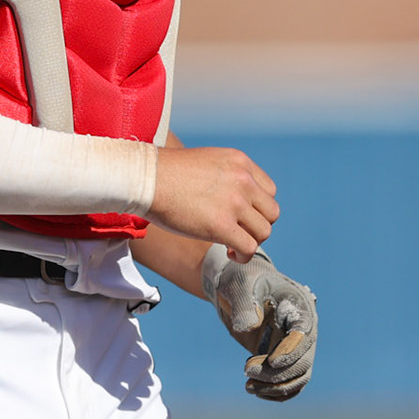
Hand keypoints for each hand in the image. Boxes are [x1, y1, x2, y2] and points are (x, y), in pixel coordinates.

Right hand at [149, 145, 277, 260]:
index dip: (257, 208)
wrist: (146, 178)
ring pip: (264, 231)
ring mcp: (234, 203)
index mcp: (240, 162)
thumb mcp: (207, 162)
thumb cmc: (166, 173)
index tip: (242, 216)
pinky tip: (229, 254)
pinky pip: (249, 248)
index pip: (269, 190)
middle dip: (257, 225)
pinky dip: (243, 256)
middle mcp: (243, 180)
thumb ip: (226, 177)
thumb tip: (231, 201)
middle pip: (271, 211)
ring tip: (233, 246)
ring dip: (251, 242)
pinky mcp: (222, 226)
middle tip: (239, 232)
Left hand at [200, 245, 317, 400]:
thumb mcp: (238, 286)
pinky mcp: (284, 357)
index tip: (271, 361)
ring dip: (276, 386)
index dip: (291, 351)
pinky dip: (275, 391)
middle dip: (276, 372)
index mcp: (298, 305)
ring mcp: (295, 344)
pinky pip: (290, 382)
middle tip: (246, 370)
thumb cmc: (240, 279)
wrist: (237, 286)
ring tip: (248, 386)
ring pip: (299, 376)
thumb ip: (244, 305)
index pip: (304, 333)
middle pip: (303, 360)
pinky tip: (254, 389)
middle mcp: (303, 327)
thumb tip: (247, 328)